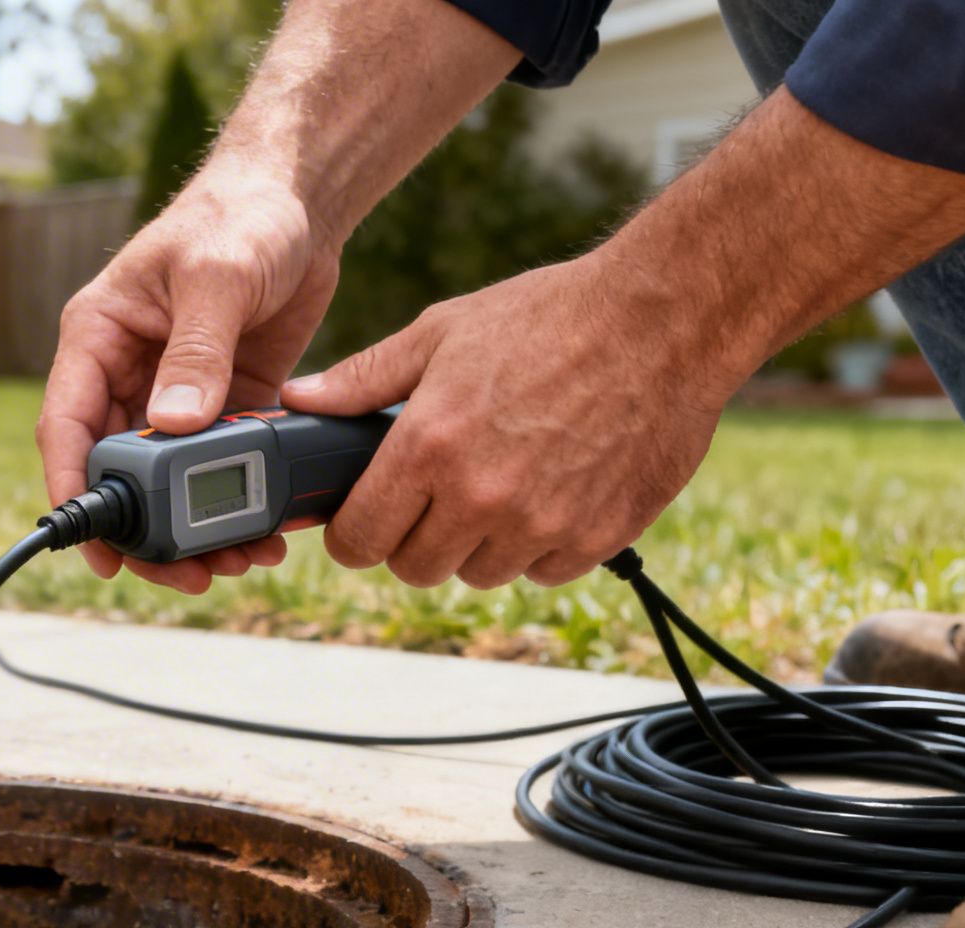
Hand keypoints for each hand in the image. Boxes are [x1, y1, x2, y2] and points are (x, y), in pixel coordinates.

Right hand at [36, 162, 340, 592]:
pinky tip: (266, 530)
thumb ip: (196, 350)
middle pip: (120, 471)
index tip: (94, 547)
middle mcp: (128, 372)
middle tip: (185, 574)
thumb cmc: (242, 213)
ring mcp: (176, 391)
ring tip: (237, 562)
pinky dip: (238, 500)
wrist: (301, 195)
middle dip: (147, 529)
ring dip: (197, 525)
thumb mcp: (218, 275)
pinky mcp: (225, 400)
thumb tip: (173, 425)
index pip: (69, 426)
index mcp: (98, 337)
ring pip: (170, 480)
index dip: (75, 491)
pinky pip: (220, 464)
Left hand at [282, 256, 734, 587]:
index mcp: (430, 447)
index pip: (360, 541)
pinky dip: (537, 544)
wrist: (666, 318)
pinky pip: (542, 571)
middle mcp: (482, 496)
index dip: (352, 535)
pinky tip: (547, 490)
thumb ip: (363, 378)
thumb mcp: (441, 332)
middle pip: (414, 569)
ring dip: (476, 543)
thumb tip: (298, 401)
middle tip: (431, 496)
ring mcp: (543, 523)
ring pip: (478, 574)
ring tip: (496, 482)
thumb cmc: (550, 316)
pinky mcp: (597, 537)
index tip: (362, 521)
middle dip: (411, 539)